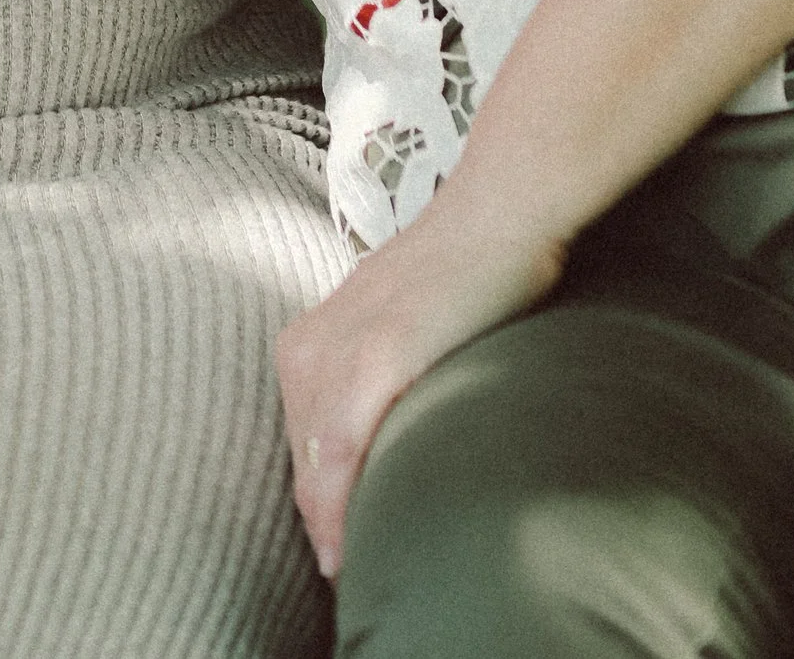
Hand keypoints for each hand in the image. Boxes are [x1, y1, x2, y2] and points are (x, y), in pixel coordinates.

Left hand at [275, 195, 564, 579]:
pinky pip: (342, 448)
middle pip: (301, 463)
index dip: (318, 505)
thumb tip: (385, 442)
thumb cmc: (458, 278)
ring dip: (329, 527)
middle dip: (321, 523)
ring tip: (352, 575)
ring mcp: (339, 352)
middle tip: (347, 574)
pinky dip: (339, 503)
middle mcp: (309, 348)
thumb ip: (375, 381)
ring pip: (314, 465)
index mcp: (308, 344)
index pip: (299, 449)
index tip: (336, 553)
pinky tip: (343, 547)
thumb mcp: (396, 332)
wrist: (494, 218)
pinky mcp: (375, 358)